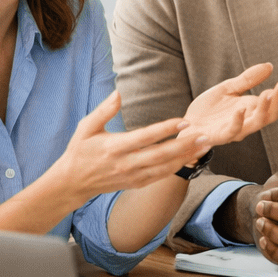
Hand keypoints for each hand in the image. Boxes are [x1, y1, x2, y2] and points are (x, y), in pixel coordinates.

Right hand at [51, 90, 212, 200]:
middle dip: (185, 145)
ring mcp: (132, 176)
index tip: (184, 121)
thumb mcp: (86, 127)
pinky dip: (178, 167)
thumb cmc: (80, 151)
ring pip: (165, 167)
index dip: (166, 129)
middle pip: (160, 154)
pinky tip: (191, 157)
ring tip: (205, 146)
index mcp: (114, 147)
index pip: (145, 137)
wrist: (72, 182)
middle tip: (204, 135)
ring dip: (187, 156)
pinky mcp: (136, 183)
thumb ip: (104, 110)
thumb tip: (118, 93)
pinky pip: (161, 176)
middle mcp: (125, 163)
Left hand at [182, 63, 277, 153]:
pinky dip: (238, 120)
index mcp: (253, 110)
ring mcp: (236, 130)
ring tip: (269, 92)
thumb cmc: (208, 109)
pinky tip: (241, 108)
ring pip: (257, 123)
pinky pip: (232, 130)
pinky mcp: (220, 135)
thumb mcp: (229, 88)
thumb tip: (269, 66)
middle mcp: (249, 122)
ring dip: (265, 108)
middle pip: (272, 114)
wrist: (185, 125)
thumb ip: (248, 79)